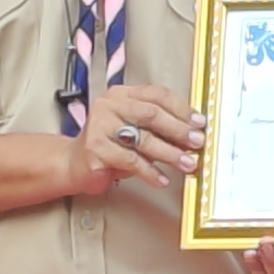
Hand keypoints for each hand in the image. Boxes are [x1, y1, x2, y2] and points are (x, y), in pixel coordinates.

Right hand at [66, 83, 203, 197]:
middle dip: (179, 130)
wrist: (74, 163)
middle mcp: (109, 105)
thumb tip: (191, 135)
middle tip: (197, 142)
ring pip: (144, 138)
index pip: (157, 95)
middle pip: (152, 114)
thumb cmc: (109, 147)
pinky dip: (150, 171)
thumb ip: (157, 128)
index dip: (181, 108)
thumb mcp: (134, 131)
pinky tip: (162, 179)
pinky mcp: (96, 149)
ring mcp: (100, 125)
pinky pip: (131, 160)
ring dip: (170, 153)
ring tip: (187, 163)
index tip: (199, 123)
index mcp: (122, 94)